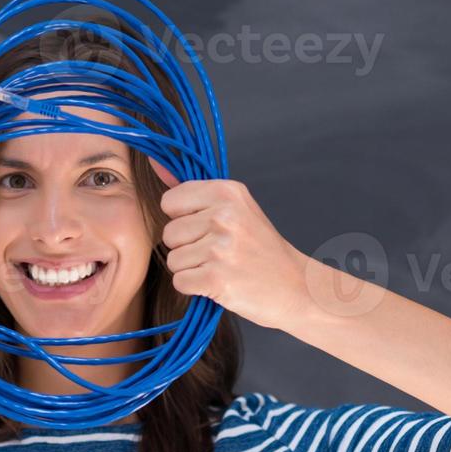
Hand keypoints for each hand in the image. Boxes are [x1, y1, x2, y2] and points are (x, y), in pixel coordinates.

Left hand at [152, 161, 309, 331]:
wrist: (296, 286)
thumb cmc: (261, 249)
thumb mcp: (235, 209)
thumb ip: (192, 191)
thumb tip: (154, 163)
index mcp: (227, 192)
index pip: (170, 202)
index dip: (183, 219)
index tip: (207, 227)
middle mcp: (224, 215)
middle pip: (169, 233)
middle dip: (187, 247)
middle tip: (220, 253)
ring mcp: (220, 248)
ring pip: (173, 260)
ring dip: (192, 269)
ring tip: (221, 267)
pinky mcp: (217, 278)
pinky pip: (180, 282)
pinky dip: (196, 288)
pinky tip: (220, 283)